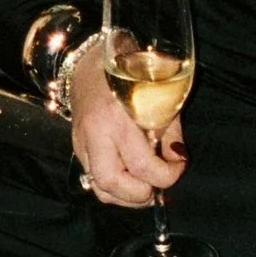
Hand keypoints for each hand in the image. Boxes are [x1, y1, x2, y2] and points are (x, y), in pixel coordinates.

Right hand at [68, 41, 181, 207]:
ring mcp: (81, 141)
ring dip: (125, 197)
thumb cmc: (129, 73)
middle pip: (112, 183)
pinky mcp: (76, 146)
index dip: (167, 175)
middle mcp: (95, 133)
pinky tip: (128, 180)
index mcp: (117, 118)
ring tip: (144, 190)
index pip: (142, 165)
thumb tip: (177, 159)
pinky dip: (112, 188)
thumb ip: (169, 132)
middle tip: (157, 188)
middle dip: (139, 195)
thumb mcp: (159, 97)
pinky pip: (92, 178)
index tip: (179, 165)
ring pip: (98, 187)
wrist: (89, 59)